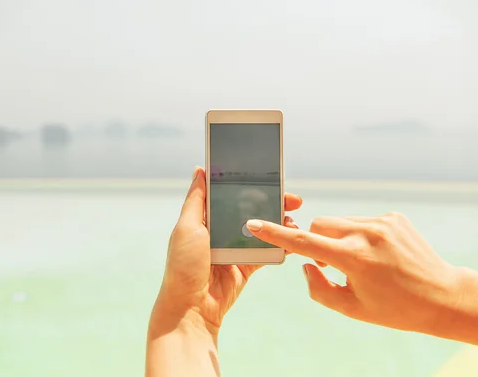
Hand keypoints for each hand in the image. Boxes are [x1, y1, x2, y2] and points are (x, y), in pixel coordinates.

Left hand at [150, 167, 301, 335]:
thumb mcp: (186, 227)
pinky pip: (267, 251)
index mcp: (205, 218)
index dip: (250, 184)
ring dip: (280, 223)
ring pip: (263, 229)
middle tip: (293, 200)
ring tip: (293, 220)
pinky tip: (292, 239)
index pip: (231, 194)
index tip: (270, 177)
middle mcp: (221, 230)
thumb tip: (200, 169)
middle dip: (273, 202)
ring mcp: (235, 248)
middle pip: (252, 209)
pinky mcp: (247, 265)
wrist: (191, 308)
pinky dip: (281, 245)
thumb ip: (196, 199)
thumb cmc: (183, 266)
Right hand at [245, 212, 463, 334]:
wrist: (443, 297)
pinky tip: (378, 254)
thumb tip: (307, 264)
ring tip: (363, 262)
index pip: (304, 242)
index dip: (276, 234)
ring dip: (339, 239)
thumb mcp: (352, 309)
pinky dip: (358, 235)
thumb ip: (319, 287)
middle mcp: (367, 233)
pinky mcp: (393, 216)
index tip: (255, 224)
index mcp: (354, 258)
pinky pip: (360, 220)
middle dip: (316, 240)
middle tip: (331, 264)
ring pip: (340, 222)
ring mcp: (382, 221)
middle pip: (320, 224)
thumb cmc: (396, 309)